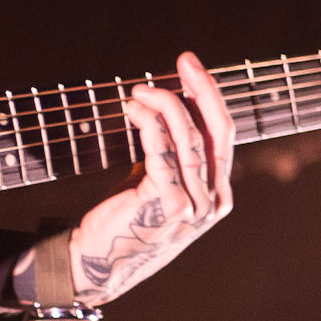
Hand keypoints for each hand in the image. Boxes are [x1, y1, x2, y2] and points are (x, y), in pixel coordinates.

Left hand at [59, 52, 233, 303]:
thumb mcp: (158, 182)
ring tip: (140, 90)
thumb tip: (169, 104)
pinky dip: (150, 123)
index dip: (209, 97)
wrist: (98, 261)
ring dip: (165, 104)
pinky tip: (134, 109)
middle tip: (185, 59)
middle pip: (217, 132)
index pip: (222, 135)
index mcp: (218, 195)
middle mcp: (213, 202)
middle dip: (202, 89)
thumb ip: (172, 154)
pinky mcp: (170, 206)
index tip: (190, 68)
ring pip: (189, 138)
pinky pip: (163, 152)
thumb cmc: (125, 218)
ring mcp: (195, 207)